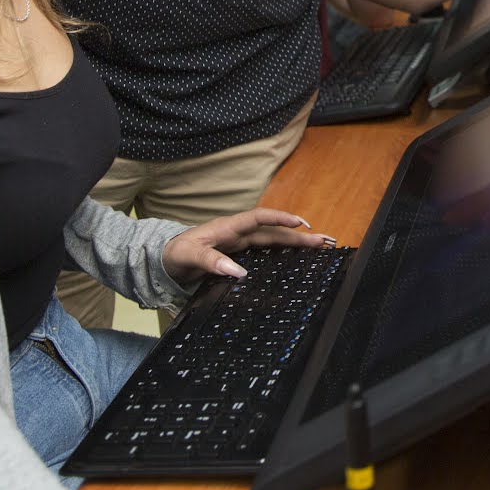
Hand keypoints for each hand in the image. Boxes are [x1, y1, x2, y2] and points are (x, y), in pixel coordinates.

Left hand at [160, 208, 334, 284]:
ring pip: (274, 240)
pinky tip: (297, 257)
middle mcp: (238, 233)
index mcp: (228, 227)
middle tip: (325, 241)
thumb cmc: (175, 253)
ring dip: (296, 243)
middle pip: (274, 231)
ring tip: (320, 246)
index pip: (259, 218)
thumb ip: (212, 262)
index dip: (280, 219)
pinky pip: (266, 250)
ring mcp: (240, 243)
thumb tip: (239, 271)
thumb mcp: (189, 257)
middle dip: (299, 235)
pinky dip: (284, 251)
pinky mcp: (239, 253)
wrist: (164, 259)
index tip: (300, 224)